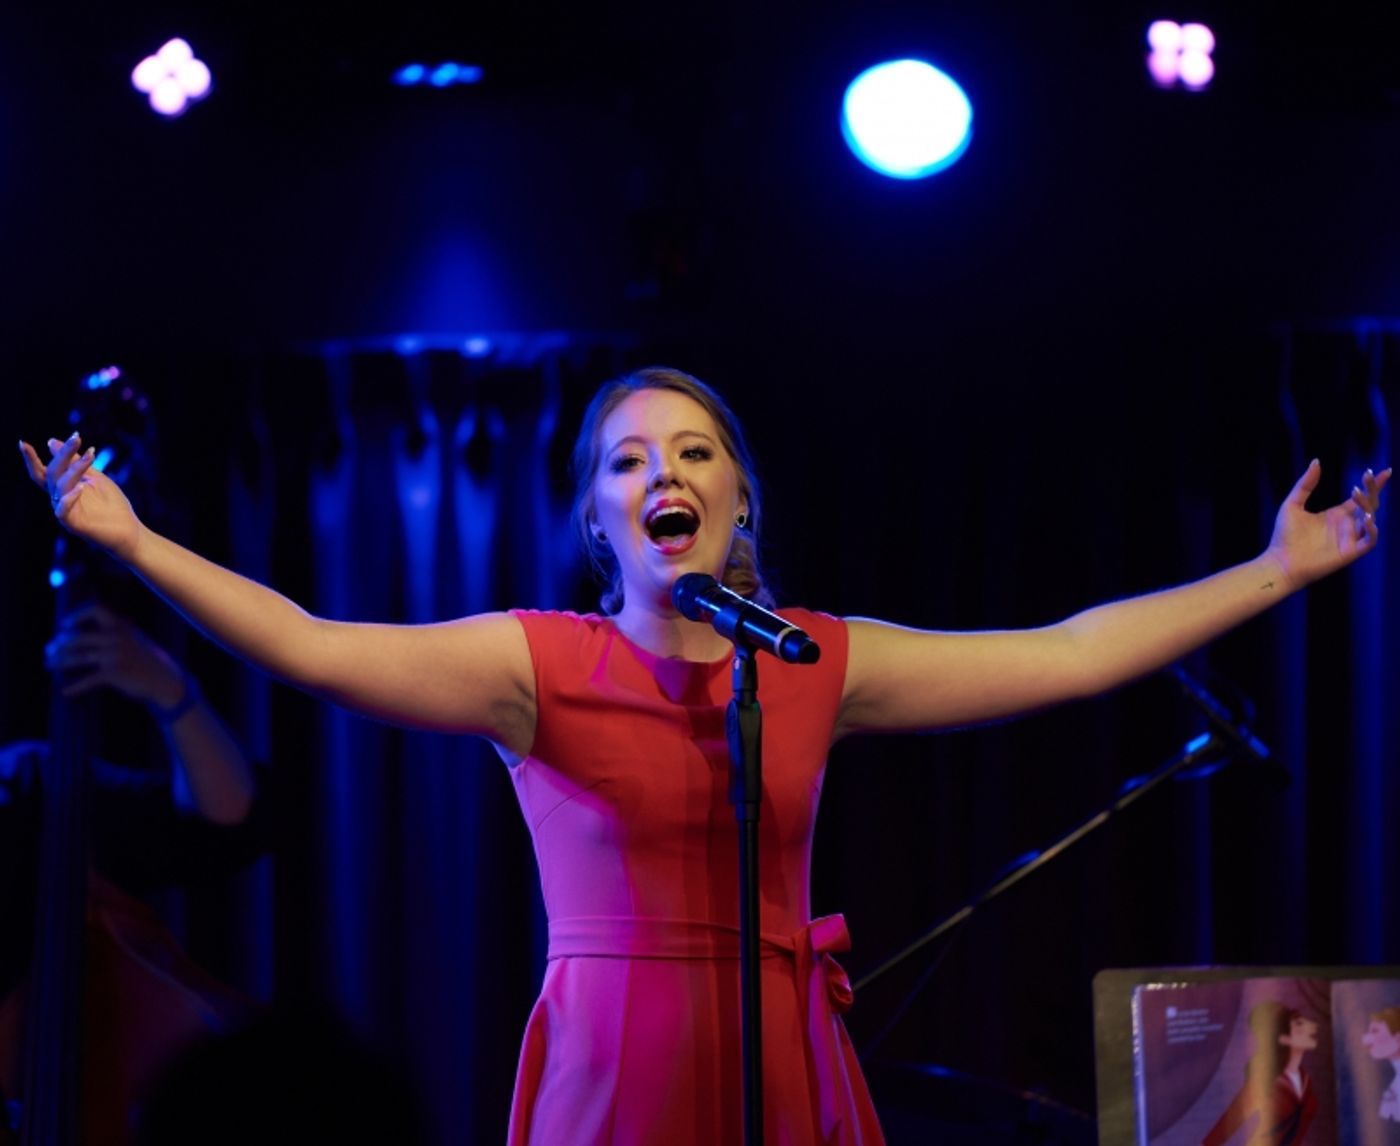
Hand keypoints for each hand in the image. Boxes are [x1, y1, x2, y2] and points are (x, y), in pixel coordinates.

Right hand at [18, 433, 141, 559]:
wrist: (129, 530)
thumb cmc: (112, 505)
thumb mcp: (95, 478)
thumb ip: (77, 462)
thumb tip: (51, 441)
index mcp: (63, 488)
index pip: (42, 472)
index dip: (31, 459)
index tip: (22, 443)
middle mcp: (59, 499)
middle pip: (52, 473)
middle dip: (64, 454)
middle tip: (77, 438)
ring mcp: (65, 512)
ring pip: (61, 486)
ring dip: (76, 468)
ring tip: (92, 454)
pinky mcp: (73, 525)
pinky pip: (63, 511)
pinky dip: (70, 498)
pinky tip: (81, 487)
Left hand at [45, 603, 185, 706]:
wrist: (166, 681)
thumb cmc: (149, 661)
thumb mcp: (136, 640)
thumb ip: (116, 634)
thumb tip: (89, 635)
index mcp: (122, 627)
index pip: (95, 610)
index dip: (77, 615)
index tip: (64, 625)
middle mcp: (116, 638)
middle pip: (77, 637)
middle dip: (59, 645)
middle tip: (50, 651)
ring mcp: (113, 655)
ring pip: (77, 657)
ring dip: (60, 663)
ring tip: (50, 666)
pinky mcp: (113, 673)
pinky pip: (87, 679)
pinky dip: (75, 687)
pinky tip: (66, 691)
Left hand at [1267, 460, 1390, 589]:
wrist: (1279, 562)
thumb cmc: (1284, 536)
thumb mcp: (1293, 504)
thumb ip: (1306, 484)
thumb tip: (1317, 461)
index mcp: (1336, 515)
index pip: (1360, 497)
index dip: (1373, 485)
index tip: (1384, 471)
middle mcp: (1346, 526)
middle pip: (1369, 504)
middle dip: (1372, 489)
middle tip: (1368, 475)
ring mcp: (1349, 539)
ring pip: (1371, 519)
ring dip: (1368, 505)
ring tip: (1356, 493)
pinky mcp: (1350, 552)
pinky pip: (1370, 540)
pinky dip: (1372, 529)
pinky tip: (1367, 517)